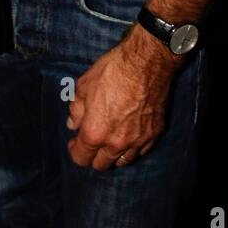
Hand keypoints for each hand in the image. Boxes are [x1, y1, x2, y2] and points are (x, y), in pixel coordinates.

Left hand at [65, 38, 175, 170]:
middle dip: (93, 156)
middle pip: (102, 165)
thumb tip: (73, 124)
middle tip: (92, 141)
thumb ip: (76, 110)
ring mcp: (138, 140)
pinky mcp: (155, 134)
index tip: (75, 143)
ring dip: (114, 155)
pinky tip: (129, 135)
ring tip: (110, 140)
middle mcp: (117, 143)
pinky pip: (141, 151)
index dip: (75, 151)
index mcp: (95, 132)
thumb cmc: (112, 71)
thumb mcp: (84, 86)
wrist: (146, 62)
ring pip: (123, 161)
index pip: (81, 158)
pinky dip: (133, 147)